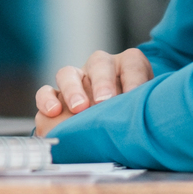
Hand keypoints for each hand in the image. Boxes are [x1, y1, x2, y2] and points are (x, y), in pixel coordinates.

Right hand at [34, 47, 152, 136]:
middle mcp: (100, 68)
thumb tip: (146, 124)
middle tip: (105, 101)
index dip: (135, 78)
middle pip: (99, 63)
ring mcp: (77, 80)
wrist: (113, 130)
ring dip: (73, 89)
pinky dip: (47, 100)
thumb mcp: (143, 111)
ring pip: (68, 73)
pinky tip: (53, 112)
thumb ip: (144, 111)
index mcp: (126, 67)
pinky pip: (46, 91)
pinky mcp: (56, 96)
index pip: (132, 63)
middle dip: (102, 82)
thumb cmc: (134, 118)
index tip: (134, 97)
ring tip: (79, 108)